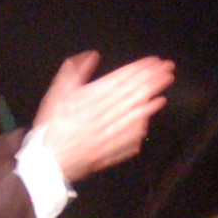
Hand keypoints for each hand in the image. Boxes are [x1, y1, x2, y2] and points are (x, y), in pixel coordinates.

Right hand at [32, 54, 174, 182]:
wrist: (49, 161)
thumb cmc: (52, 126)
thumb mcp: (57, 93)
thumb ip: (74, 73)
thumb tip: (92, 56)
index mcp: (91, 98)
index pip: (121, 79)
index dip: (139, 69)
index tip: (154, 61)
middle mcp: (105, 113)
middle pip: (133, 92)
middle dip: (152, 78)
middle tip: (168, 68)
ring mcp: (112, 131)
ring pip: (137, 109)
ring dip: (153, 94)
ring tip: (166, 83)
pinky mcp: (115, 146)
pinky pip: (134, 131)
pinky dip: (146, 118)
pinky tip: (155, 108)